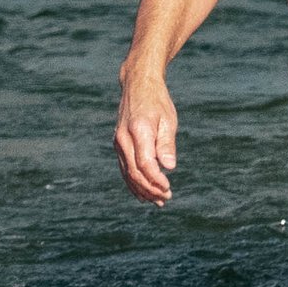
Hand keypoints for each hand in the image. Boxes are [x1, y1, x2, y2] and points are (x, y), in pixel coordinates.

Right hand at [114, 74, 178, 203]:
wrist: (137, 86)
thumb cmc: (157, 102)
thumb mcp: (168, 120)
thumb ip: (166, 144)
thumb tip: (169, 167)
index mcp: (138, 131)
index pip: (144, 163)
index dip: (155, 179)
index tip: (168, 188)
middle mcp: (123, 139)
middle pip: (134, 172)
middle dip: (149, 189)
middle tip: (166, 198)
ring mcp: (118, 143)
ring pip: (127, 174)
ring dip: (141, 190)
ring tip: (158, 201)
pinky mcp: (118, 146)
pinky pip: (124, 169)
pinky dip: (133, 183)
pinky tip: (143, 193)